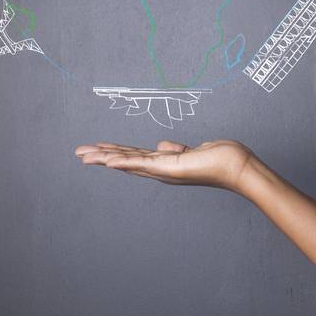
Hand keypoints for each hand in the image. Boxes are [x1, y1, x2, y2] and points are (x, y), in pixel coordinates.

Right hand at [73, 139, 254, 191]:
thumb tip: (160, 145)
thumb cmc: (220, 159)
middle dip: (101, 156)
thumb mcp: (192, 150)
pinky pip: (142, 164)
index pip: (134, 156)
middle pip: (125, 161)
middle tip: (78, 153)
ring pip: (128, 162)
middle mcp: (161, 170)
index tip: (97, 148)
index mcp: (164, 164)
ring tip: (84, 155)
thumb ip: (175, 149)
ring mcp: (164, 170)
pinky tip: (108, 162)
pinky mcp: (169, 167)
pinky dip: (124, 163)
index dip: (114, 152)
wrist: (236, 166)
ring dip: (105, 158)